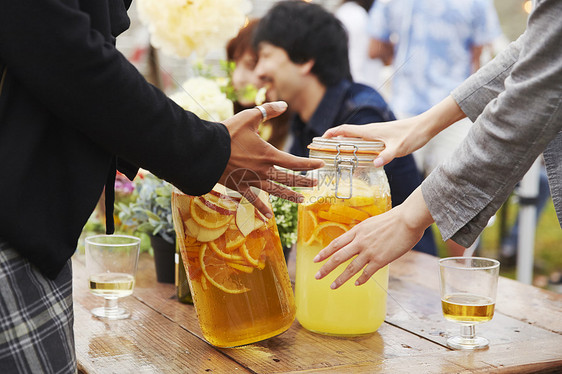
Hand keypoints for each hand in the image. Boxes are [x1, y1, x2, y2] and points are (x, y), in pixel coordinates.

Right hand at [221, 101, 323, 216]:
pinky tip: (269, 216)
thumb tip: (285, 104)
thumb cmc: (228, 132)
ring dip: (289, 196)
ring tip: (301, 200)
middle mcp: (263, 170)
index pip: (294, 162)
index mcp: (268, 155)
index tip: (321, 164)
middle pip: (288, 178)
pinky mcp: (239, 186)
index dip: (309, 164)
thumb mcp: (249, 117)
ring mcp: (252, 180)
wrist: (206, 150)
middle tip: (316, 184)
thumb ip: (269, 110)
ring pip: (275, 191)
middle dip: (304, 181)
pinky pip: (253, 199)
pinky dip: (261, 208)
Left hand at [313, 187, 433, 287]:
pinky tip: (356, 284)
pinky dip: (361, 279)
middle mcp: (360, 242)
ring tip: (332, 286)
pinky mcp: (380, 259)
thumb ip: (364, 233)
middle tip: (317, 276)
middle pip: (338, 257)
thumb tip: (359, 239)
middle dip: (326, 268)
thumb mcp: (372, 223)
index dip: (325, 253)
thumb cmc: (394, 219)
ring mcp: (369, 251)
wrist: (408, 219)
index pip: (336, 243)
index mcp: (357, 231)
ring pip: (350, 268)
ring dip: (340, 279)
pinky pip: (367, 272)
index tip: (316, 260)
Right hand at [323, 96, 465, 166]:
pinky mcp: (383, 137)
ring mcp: (377, 134)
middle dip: (334, 141)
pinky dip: (357, 149)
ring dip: (345, 145)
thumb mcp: (399, 148)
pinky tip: (359, 159)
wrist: (425, 126)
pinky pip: (365, 143)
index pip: (345, 130)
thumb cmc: (412, 134)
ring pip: (356, 139)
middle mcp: (371, 131)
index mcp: (370, 131)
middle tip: (324, 151)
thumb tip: (375, 164)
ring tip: (337, 157)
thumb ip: (387, 156)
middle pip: (347, 134)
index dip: (331, 133)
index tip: (320, 139)